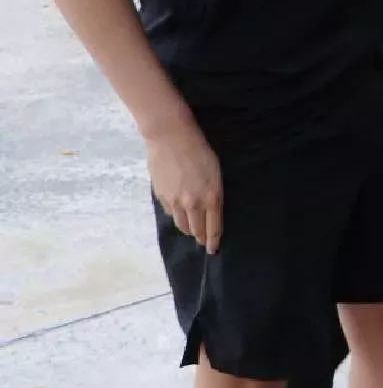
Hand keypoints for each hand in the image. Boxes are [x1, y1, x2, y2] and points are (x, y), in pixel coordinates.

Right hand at [147, 122, 223, 253]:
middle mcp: (193, 203)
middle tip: (204, 242)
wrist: (171, 138)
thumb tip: (210, 209)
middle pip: (197, 230)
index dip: (213, 241)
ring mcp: (175, 202)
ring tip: (192, 231)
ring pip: (182, 225)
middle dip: (201, 238)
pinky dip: (177, 216)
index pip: (214, 227)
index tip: (213, 249)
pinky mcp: (161, 197)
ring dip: (189, 229)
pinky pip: (171, 214)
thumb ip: (214, 193)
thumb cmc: (200, 150)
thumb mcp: (216, 172)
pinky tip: (180, 215)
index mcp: (212, 197)